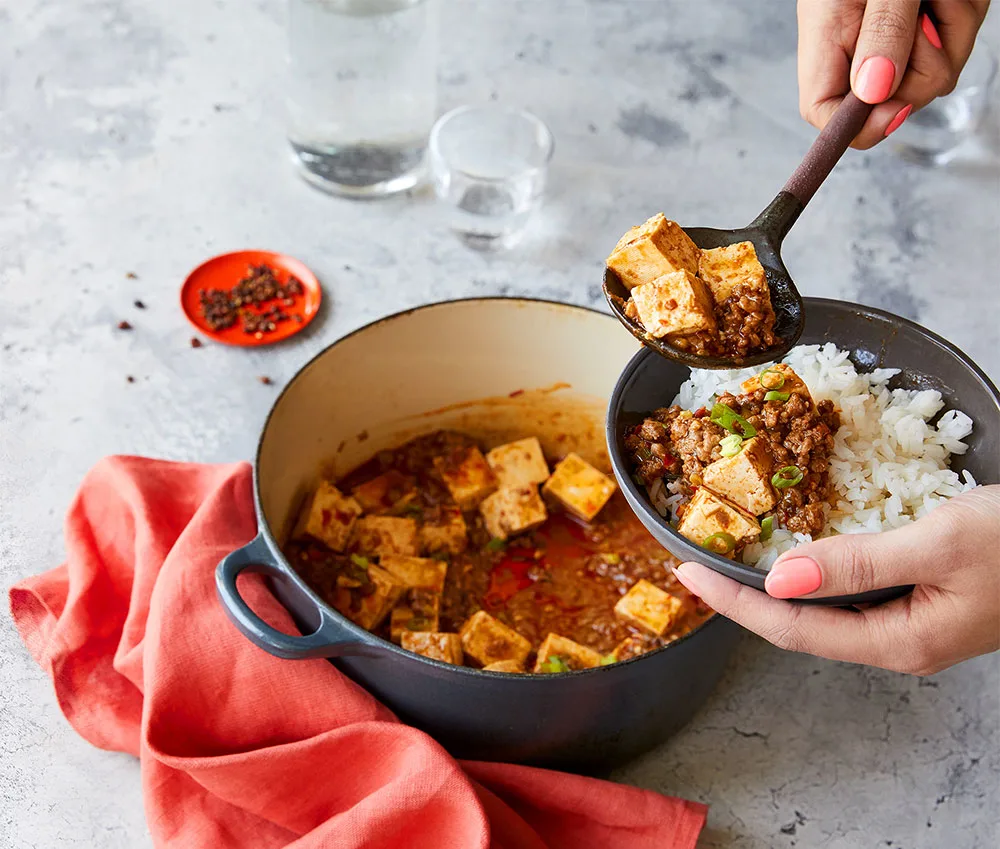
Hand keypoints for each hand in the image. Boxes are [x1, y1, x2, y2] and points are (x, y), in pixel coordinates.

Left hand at [672, 486, 999, 674]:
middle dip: (741, 597)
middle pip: (797, 625)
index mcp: (898, 640)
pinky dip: (812, 571)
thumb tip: (782, 577)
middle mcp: (897, 640)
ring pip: (821, 609)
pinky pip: (848, 591)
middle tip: (694, 565)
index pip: (790, 628)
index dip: (732, 602)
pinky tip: (794, 552)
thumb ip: (858, 563)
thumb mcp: (938, 544)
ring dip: (772, 585)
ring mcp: (909, 623)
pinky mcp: (919, 599)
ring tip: (727, 560)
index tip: (686, 574)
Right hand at [797, 0, 990, 147]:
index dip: (857, 124)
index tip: (893, 104)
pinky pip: (959, 40)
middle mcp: (859, 46)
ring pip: (936, 73)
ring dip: (954, 28)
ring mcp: (897, 38)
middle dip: (925, 63)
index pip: (825, 113)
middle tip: (927, 14)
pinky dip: (965, 10)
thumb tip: (875, 93)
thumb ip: (881, 31)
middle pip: (892, 99)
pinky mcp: (930, 26)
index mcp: (828, 39)